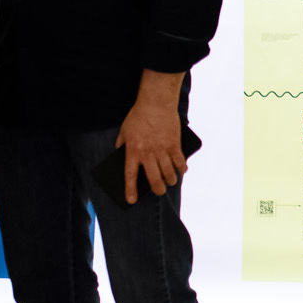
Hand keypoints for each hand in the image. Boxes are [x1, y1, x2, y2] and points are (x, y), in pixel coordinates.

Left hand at [116, 71, 187, 203]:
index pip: (130, 175)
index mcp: (133, 151)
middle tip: (159, 191)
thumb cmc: (139, 115)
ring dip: (170, 180)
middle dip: (157, 189)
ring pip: (168, 173)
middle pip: (154, 179)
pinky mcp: (174, 144)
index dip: (130, 190)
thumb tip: (120, 154)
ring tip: (170, 181)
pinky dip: (182, 168)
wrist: (156, 102)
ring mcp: (162, 150)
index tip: (131, 200)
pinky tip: (181, 170)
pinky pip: (180, 162)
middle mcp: (148, 153)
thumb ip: (121, 144)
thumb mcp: (124, 130)